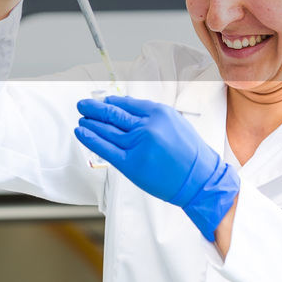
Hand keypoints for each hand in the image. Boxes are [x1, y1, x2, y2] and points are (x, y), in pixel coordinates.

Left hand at [75, 96, 239, 241]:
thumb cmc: (190, 154)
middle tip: (83, 105)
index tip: (103, 101)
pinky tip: (81, 132)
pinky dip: (90, 139)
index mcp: (159, 113)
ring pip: (106, 130)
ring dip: (90, 122)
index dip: (111, 102)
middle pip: (113, 114)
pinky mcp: (131, 164)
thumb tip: (127, 110)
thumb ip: (152, 116)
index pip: (127, 103)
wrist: (200, 180)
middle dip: (95, 108)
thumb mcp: (175, 123)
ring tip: (81, 118)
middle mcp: (146, 126)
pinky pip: (105, 149)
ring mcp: (137, 145)